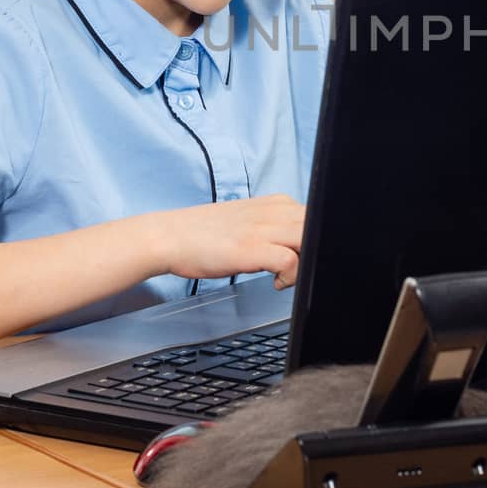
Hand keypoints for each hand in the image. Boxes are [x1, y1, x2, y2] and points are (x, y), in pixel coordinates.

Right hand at [156, 194, 304, 289]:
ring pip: (308, 239)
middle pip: (317, 225)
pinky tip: (276, 283)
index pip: (317, 215)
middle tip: (298, 269)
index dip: (317, 238)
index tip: (304, 257)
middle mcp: (271, 212)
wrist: (169, 237)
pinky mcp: (250, 249)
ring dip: (305, 262)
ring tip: (288, 276)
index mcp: (274, 203)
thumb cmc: (204, 234)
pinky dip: (289, 276)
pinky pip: (289, 261)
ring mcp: (261, 230)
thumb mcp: (246, 221)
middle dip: (315, 249)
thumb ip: (273, 226)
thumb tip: (297, 244)